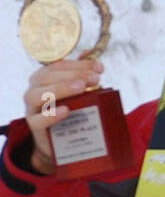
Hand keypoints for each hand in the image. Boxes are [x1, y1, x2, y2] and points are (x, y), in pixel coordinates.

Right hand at [21, 55, 103, 174]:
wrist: (59, 143)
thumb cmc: (69, 111)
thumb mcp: (76, 93)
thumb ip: (80, 73)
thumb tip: (89, 52)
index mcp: (43, 79)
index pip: (58, 66)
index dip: (78, 64)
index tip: (99, 68)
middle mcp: (34, 90)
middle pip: (46, 77)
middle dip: (73, 75)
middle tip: (95, 78)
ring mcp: (32, 109)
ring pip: (36, 95)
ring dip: (60, 89)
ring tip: (81, 88)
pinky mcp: (34, 127)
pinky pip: (38, 120)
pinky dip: (52, 115)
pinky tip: (67, 111)